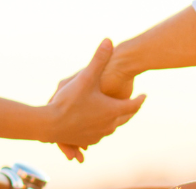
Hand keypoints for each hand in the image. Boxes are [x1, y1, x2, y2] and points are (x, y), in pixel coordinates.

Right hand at [45, 40, 144, 162]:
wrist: (50, 124)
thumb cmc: (68, 100)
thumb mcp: (85, 77)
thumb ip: (98, 59)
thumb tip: (109, 40)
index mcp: (112, 110)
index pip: (133, 105)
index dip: (140, 99)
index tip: (145, 95)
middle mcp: (109, 125)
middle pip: (125, 117)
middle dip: (131, 110)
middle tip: (135, 105)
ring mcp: (99, 135)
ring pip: (113, 127)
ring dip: (117, 120)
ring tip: (119, 114)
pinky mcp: (88, 141)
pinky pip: (100, 135)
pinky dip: (103, 128)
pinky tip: (101, 125)